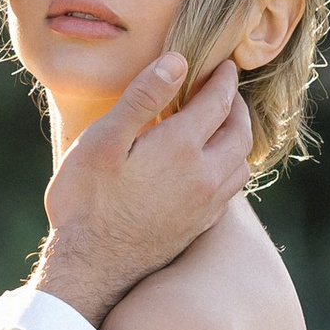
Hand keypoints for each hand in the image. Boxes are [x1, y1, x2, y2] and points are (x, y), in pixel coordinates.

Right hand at [34, 53, 251, 329]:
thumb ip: (142, 98)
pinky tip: (214, 167)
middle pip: (240, 132)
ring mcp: (206, 205)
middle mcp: (205, 175)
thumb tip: (177, 61)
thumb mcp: (103, 140)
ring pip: (242, 163)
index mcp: (182, 146)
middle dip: (238, 106)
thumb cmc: (87, 201)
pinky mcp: (200, 226)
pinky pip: (231, 189)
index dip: (224, 79)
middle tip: (228, 91)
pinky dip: (232, 167)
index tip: (226, 66)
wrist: (91, 268)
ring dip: (239, 138)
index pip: (218, 101)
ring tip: (225, 125)